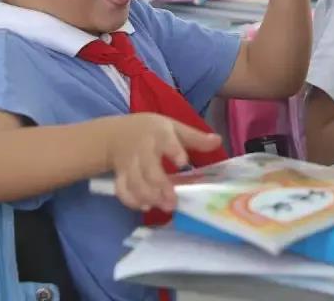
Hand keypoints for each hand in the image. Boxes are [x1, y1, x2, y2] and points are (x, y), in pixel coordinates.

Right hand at [105, 114, 221, 211]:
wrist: (115, 134)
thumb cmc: (150, 130)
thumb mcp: (173, 127)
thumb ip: (195, 137)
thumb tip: (218, 141)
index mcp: (159, 134)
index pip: (166, 141)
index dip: (174, 151)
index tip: (183, 163)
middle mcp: (142, 150)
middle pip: (148, 169)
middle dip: (160, 186)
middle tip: (173, 201)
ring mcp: (128, 164)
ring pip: (134, 183)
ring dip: (148, 196)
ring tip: (164, 206)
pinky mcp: (119, 175)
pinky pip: (122, 190)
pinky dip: (131, 200)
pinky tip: (145, 206)